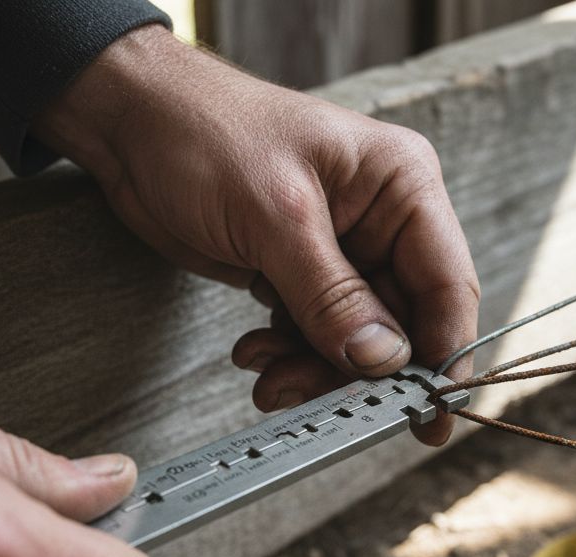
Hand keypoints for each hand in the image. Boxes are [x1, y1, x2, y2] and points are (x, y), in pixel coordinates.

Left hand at [34, 24, 479, 445]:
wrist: (129, 122)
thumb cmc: (205, 135)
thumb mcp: (274, 217)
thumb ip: (331, 295)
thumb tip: (384, 361)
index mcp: (401, 185)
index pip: (447, 284)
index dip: (444, 354)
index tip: (428, 414)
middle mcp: (382, 219)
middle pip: (402, 324)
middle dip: (360, 371)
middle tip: (323, 409)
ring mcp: (341, 249)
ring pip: (356, 339)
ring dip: (315, 370)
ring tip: (268, 381)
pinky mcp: (299, 271)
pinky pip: (314, 333)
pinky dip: (288, 355)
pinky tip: (253, 354)